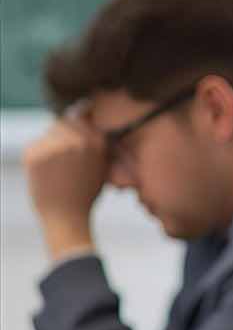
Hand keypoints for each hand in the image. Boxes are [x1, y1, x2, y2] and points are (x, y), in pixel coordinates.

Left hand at [21, 118, 105, 258]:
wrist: (66, 217)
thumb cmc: (84, 194)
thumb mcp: (101, 166)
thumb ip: (96, 143)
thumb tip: (86, 112)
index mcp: (96, 143)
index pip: (81, 116)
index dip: (77, 123)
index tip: (75, 131)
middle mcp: (77, 141)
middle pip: (63, 123)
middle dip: (62, 136)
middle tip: (64, 160)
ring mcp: (55, 146)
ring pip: (48, 134)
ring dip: (50, 146)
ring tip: (57, 170)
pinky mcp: (35, 153)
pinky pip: (35, 145)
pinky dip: (37, 157)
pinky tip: (46, 174)